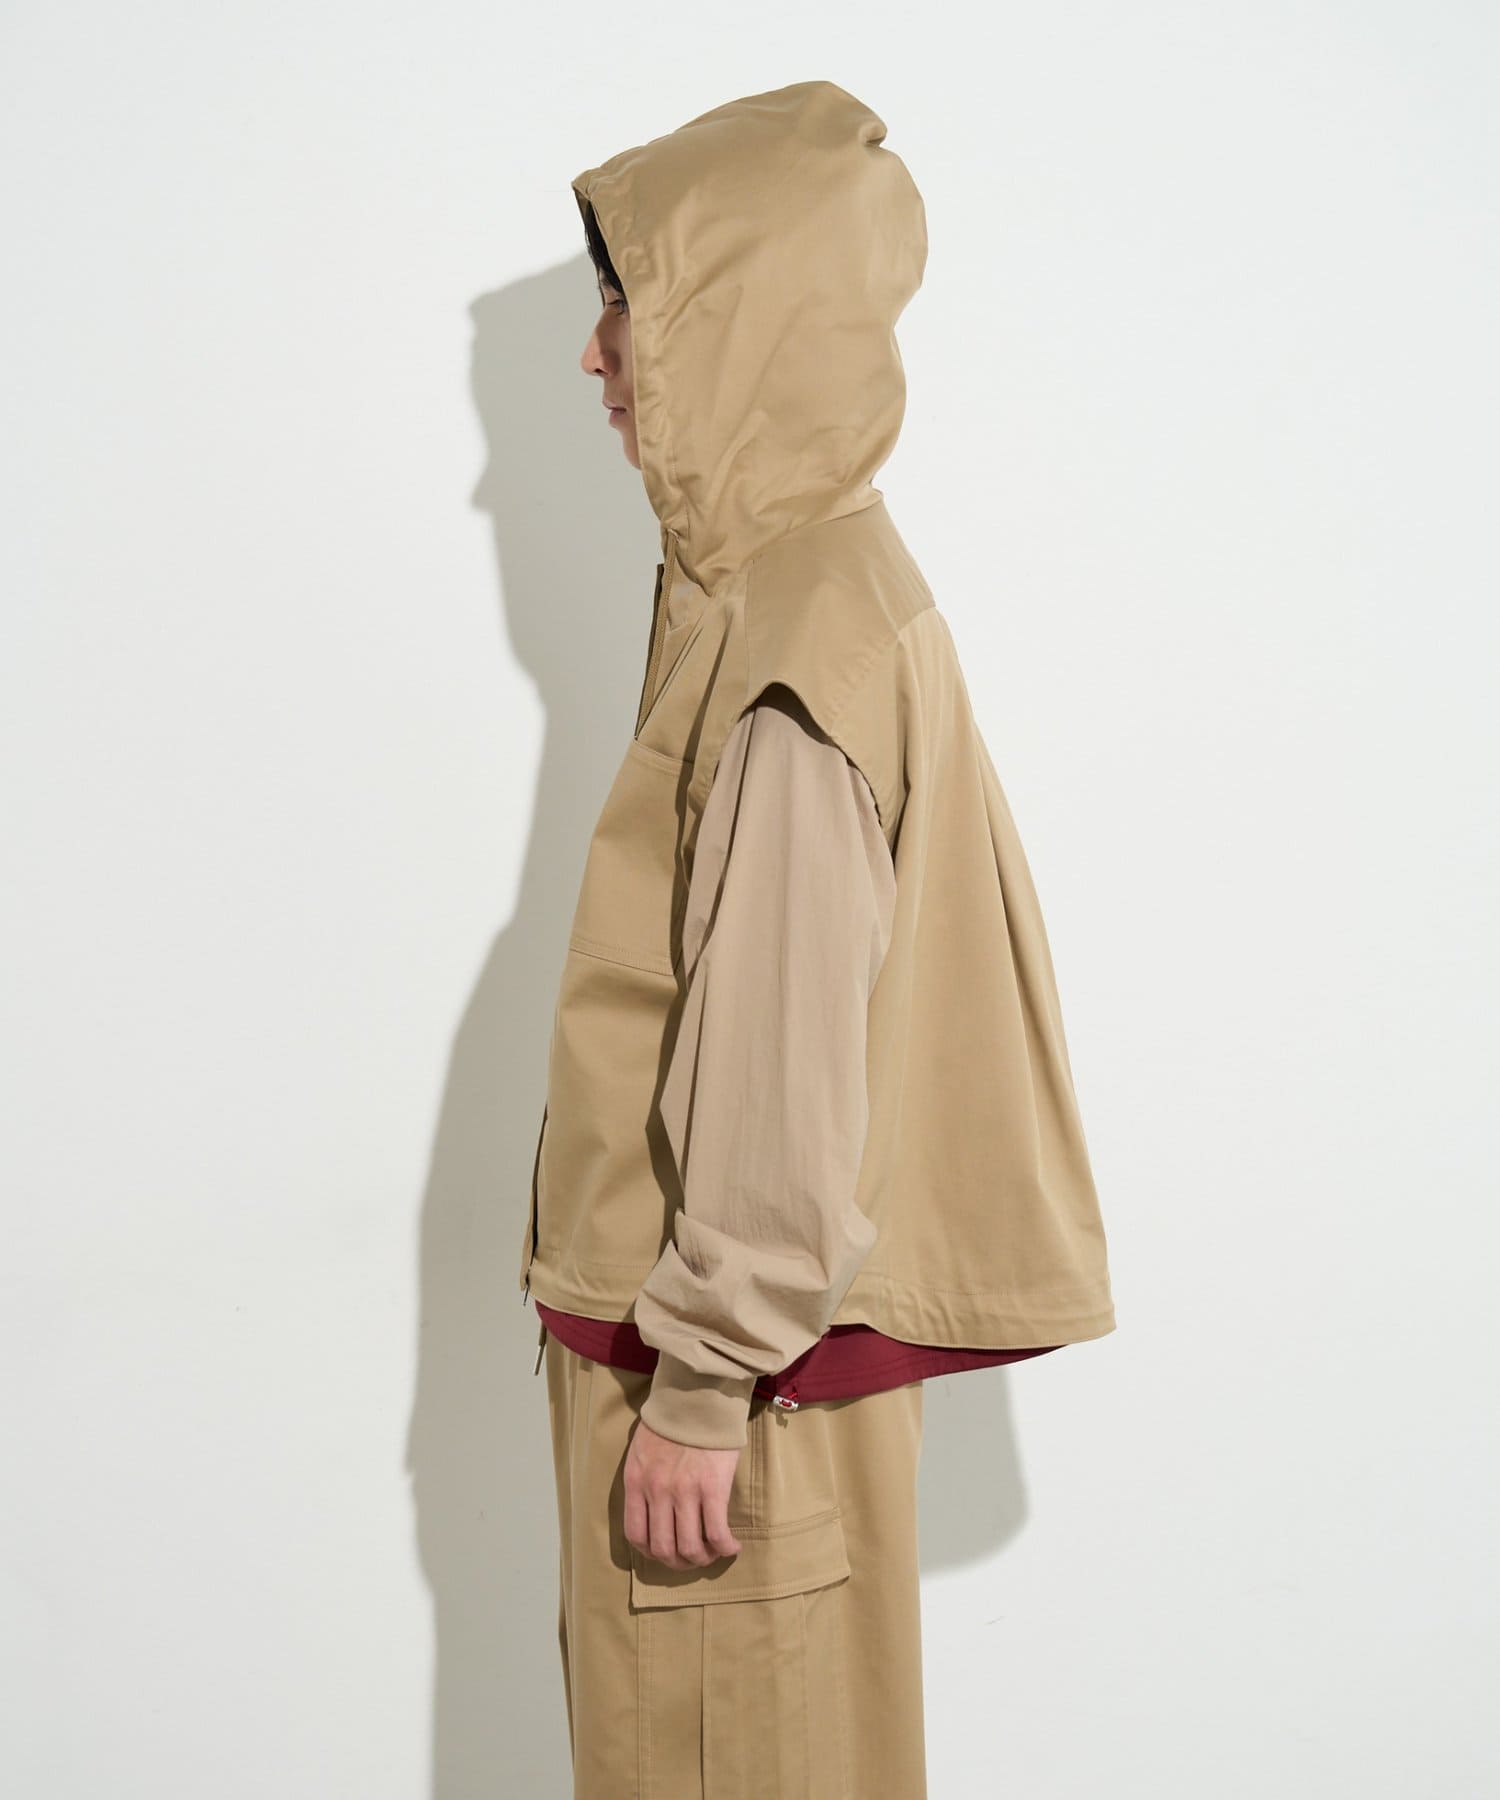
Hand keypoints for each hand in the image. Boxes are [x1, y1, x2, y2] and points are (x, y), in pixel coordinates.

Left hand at [623, 1419, 743, 1569]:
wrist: (698, 1395)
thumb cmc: (672, 1420)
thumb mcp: (643, 1450)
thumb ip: (644, 1480)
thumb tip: (653, 1510)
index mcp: (636, 1482)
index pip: (636, 1535)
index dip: (652, 1553)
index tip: (667, 1553)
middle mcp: (656, 1492)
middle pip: (663, 1549)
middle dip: (679, 1563)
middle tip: (693, 1558)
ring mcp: (684, 1492)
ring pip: (690, 1547)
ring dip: (703, 1559)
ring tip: (714, 1553)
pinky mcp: (712, 1488)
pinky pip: (717, 1533)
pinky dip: (725, 1548)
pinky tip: (732, 1546)